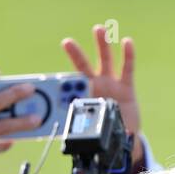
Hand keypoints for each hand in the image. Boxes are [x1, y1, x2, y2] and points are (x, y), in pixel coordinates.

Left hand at [61, 25, 142, 166]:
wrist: (124, 140)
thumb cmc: (105, 134)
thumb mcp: (91, 133)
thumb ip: (81, 132)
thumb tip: (69, 143)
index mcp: (83, 96)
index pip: (71, 84)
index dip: (63, 78)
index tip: (47, 81)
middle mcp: (95, 87)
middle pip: (85, 66)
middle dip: (77, 54)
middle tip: (67, 42)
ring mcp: (111, 85)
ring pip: (105, 61)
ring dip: (101, 45)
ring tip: (98, 30)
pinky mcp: (127, 87)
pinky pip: (127, 69)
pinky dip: (127, 55)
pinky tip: (127, 42)